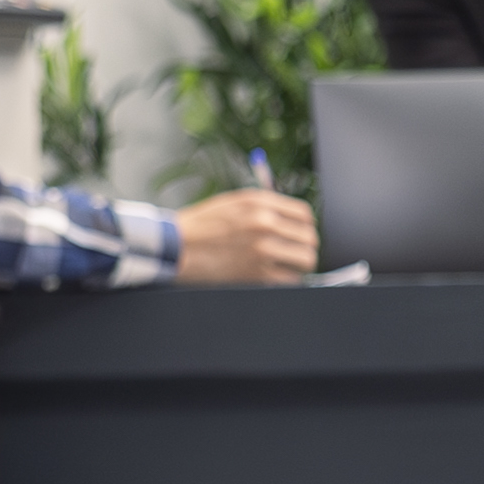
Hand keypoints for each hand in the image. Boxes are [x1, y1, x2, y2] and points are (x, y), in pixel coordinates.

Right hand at [176, 188, 319, 284]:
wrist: (173, 247)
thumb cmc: (200, 226)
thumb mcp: (232, 204)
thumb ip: (263, 208)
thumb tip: (292, 220)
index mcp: (259, 202)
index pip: (304, 215)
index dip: (304, 227)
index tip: (298, 235)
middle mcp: (264, 223)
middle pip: (310, 238)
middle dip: (303, 247)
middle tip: (292, 254)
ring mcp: (263, 249)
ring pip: (306, 260)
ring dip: (298, 266)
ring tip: (284, 266)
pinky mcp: (258, 274)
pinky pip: (291, 280)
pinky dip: (286, 281)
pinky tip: (272, 277)